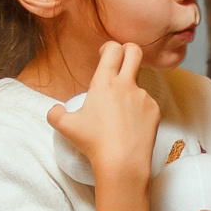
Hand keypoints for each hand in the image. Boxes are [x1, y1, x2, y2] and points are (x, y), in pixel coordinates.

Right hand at [49, 41, 157, 210]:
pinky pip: (146, 104)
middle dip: (128, 50)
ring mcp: (143, 97)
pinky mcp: (154, 111)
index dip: (109, 47)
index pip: (112, 49)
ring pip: (138, 84)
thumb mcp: (65, 128)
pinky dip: (138, 110)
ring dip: (129, 91)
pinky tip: (130, 126)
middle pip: (135, 51)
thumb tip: (55, 110)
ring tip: (119, 115)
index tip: (105, 55)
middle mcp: (127, 84)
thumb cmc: (94, 143)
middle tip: (121, 61)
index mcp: (105, 82)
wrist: (122, 162)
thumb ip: (55, 114)